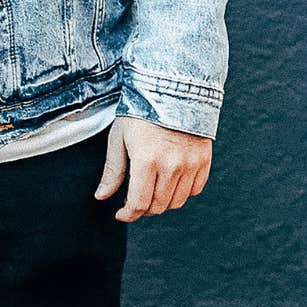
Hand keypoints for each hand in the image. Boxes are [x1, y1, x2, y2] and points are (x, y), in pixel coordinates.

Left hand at [94, 116, 211, 221]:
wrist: (172, 91)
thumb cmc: (140, 114)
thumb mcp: (118, 139)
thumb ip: (112, 171)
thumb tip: (101, 196)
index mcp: (146, 161)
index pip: (139, 203)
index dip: (128, 214)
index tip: (121, 214)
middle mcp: (172, 166)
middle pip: (158, 205)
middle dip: (143, 209)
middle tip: (133, 202)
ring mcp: (191, 164)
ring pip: (177, 201)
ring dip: (162, 203)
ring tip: (150, 192)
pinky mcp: (204, 160)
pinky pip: (195, 189)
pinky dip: (182, 192)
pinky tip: (169, 183)